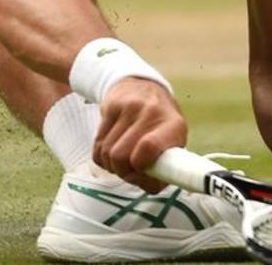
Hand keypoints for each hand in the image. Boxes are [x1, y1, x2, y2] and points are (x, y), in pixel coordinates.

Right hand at [92, 78, 186, 192]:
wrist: (142, 85)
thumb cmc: (161, 121)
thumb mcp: (174, 140)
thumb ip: (166, 165)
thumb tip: (151, 186)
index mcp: (173, 125)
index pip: (149, 148)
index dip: (141, 170)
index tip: (145, 177)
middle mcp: (150, 112)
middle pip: (122, 156)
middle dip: (124, 173)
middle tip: (132, 173)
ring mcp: (128, 108)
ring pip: (107, 153)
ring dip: (112, 167)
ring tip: (123, 163)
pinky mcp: (109, 107)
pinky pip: (97, 146)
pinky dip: (102, 158)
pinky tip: (112, 154)